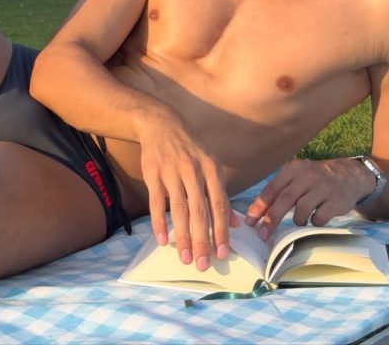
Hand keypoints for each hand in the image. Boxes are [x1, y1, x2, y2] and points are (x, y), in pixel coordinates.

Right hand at [138, 118, 237, 270]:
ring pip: (178, 210)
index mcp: (211, 169)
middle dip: (202, 240)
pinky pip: (156, 202)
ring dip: (182, 236)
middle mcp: (193, 170)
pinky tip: (162, 240)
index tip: (223, 253)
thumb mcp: (210, 165)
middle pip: (199, 211)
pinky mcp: (153, 173)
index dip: (222, 230)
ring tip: (185, 258)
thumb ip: (221, 194)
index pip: (219, 205)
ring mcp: (172, 172)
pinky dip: (159, 223)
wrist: (162, 124)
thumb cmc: (190, 149)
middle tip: (203, 264)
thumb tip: (235, 223)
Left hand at [244, 157, 371, 239]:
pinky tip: (315, 219)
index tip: (250, 221)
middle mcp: (307, 175)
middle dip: (271, 219)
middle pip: (284, 199)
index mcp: (293, 169)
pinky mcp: (336, 200)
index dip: (260, 206)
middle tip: (262, 234)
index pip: (272, 188)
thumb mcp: (297, 175)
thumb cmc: (315, 179)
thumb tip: (258, 210)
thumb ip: (280, 188)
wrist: (348, 175)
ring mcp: (322, 187)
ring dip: (296, 220)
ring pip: (301, 209)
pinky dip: (314, 222)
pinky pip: (319, 217)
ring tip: (299, 221)